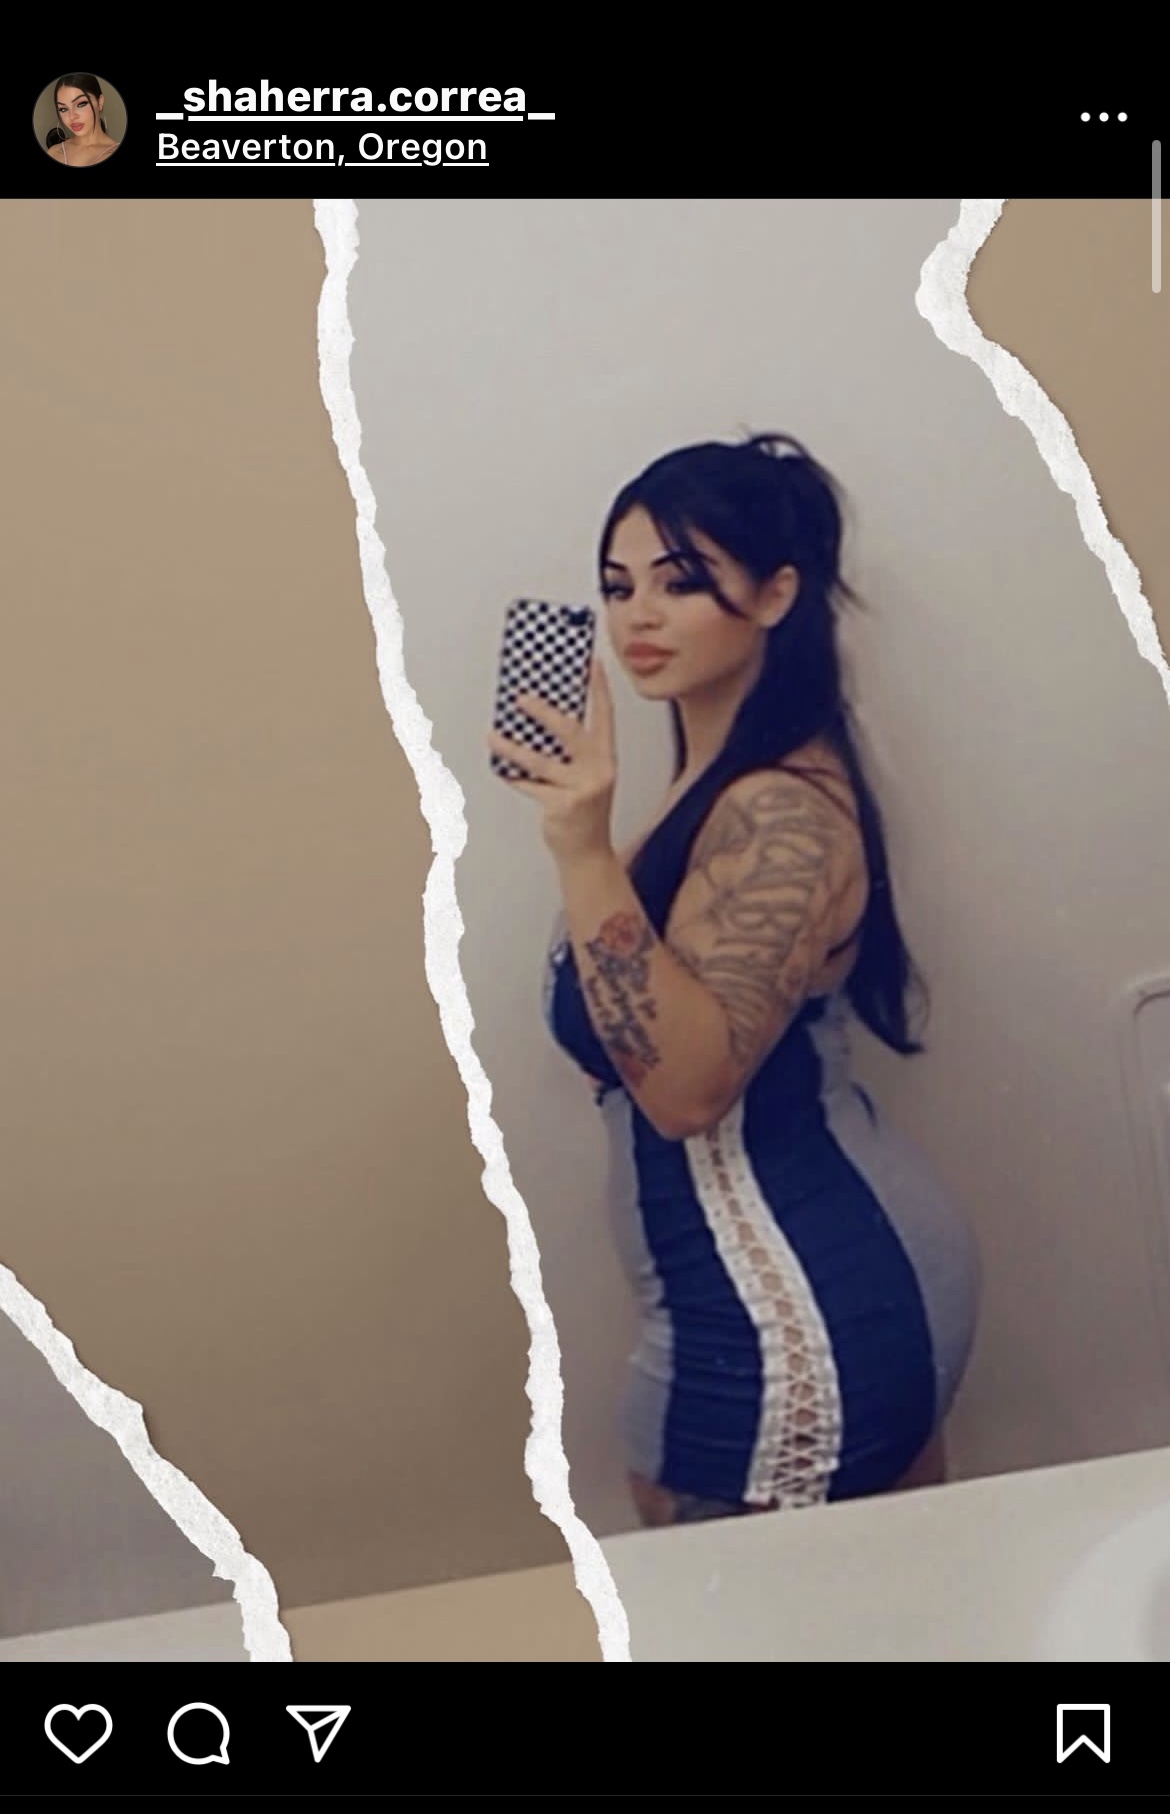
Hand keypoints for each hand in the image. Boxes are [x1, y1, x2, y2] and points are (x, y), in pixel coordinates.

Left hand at [488, 660, 617, 863]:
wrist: (587, 854)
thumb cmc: (584, 811)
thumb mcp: (586, 777)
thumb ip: (573, 753)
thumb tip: (539, 722)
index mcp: (606, 758)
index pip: (605, 716)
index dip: (600, 689)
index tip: (592, 663)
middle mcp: (599, 770)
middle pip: (570, 731)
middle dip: (543, 712)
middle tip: (519, 697)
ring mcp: (582, 789)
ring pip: (540, 761)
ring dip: (512, 748)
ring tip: (492, 736)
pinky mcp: (562, 806)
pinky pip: (530, 785)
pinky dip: (513, 777)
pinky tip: (501, 769)